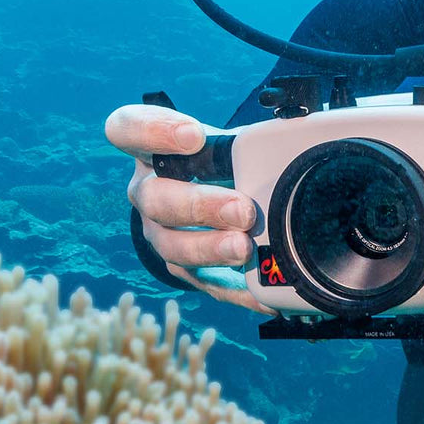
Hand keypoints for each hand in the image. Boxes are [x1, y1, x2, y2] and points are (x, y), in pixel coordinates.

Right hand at [105, 103, 273, 314]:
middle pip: (154, 198)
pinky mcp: (181, 266)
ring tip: (245, 250)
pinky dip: (235, 290)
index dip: (155, 132)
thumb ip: (249, 141)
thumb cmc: (218, 159)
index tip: (194, 136)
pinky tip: (262, 294)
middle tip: (242, 210)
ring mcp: (158, 232)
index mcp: (150, 148)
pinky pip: (203, 282)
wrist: (207, 197)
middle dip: (200, 205)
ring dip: (210, 249)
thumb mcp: (228, 141)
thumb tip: (296, 142)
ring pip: (170, 245)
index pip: (128, 129)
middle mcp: (146, 190)